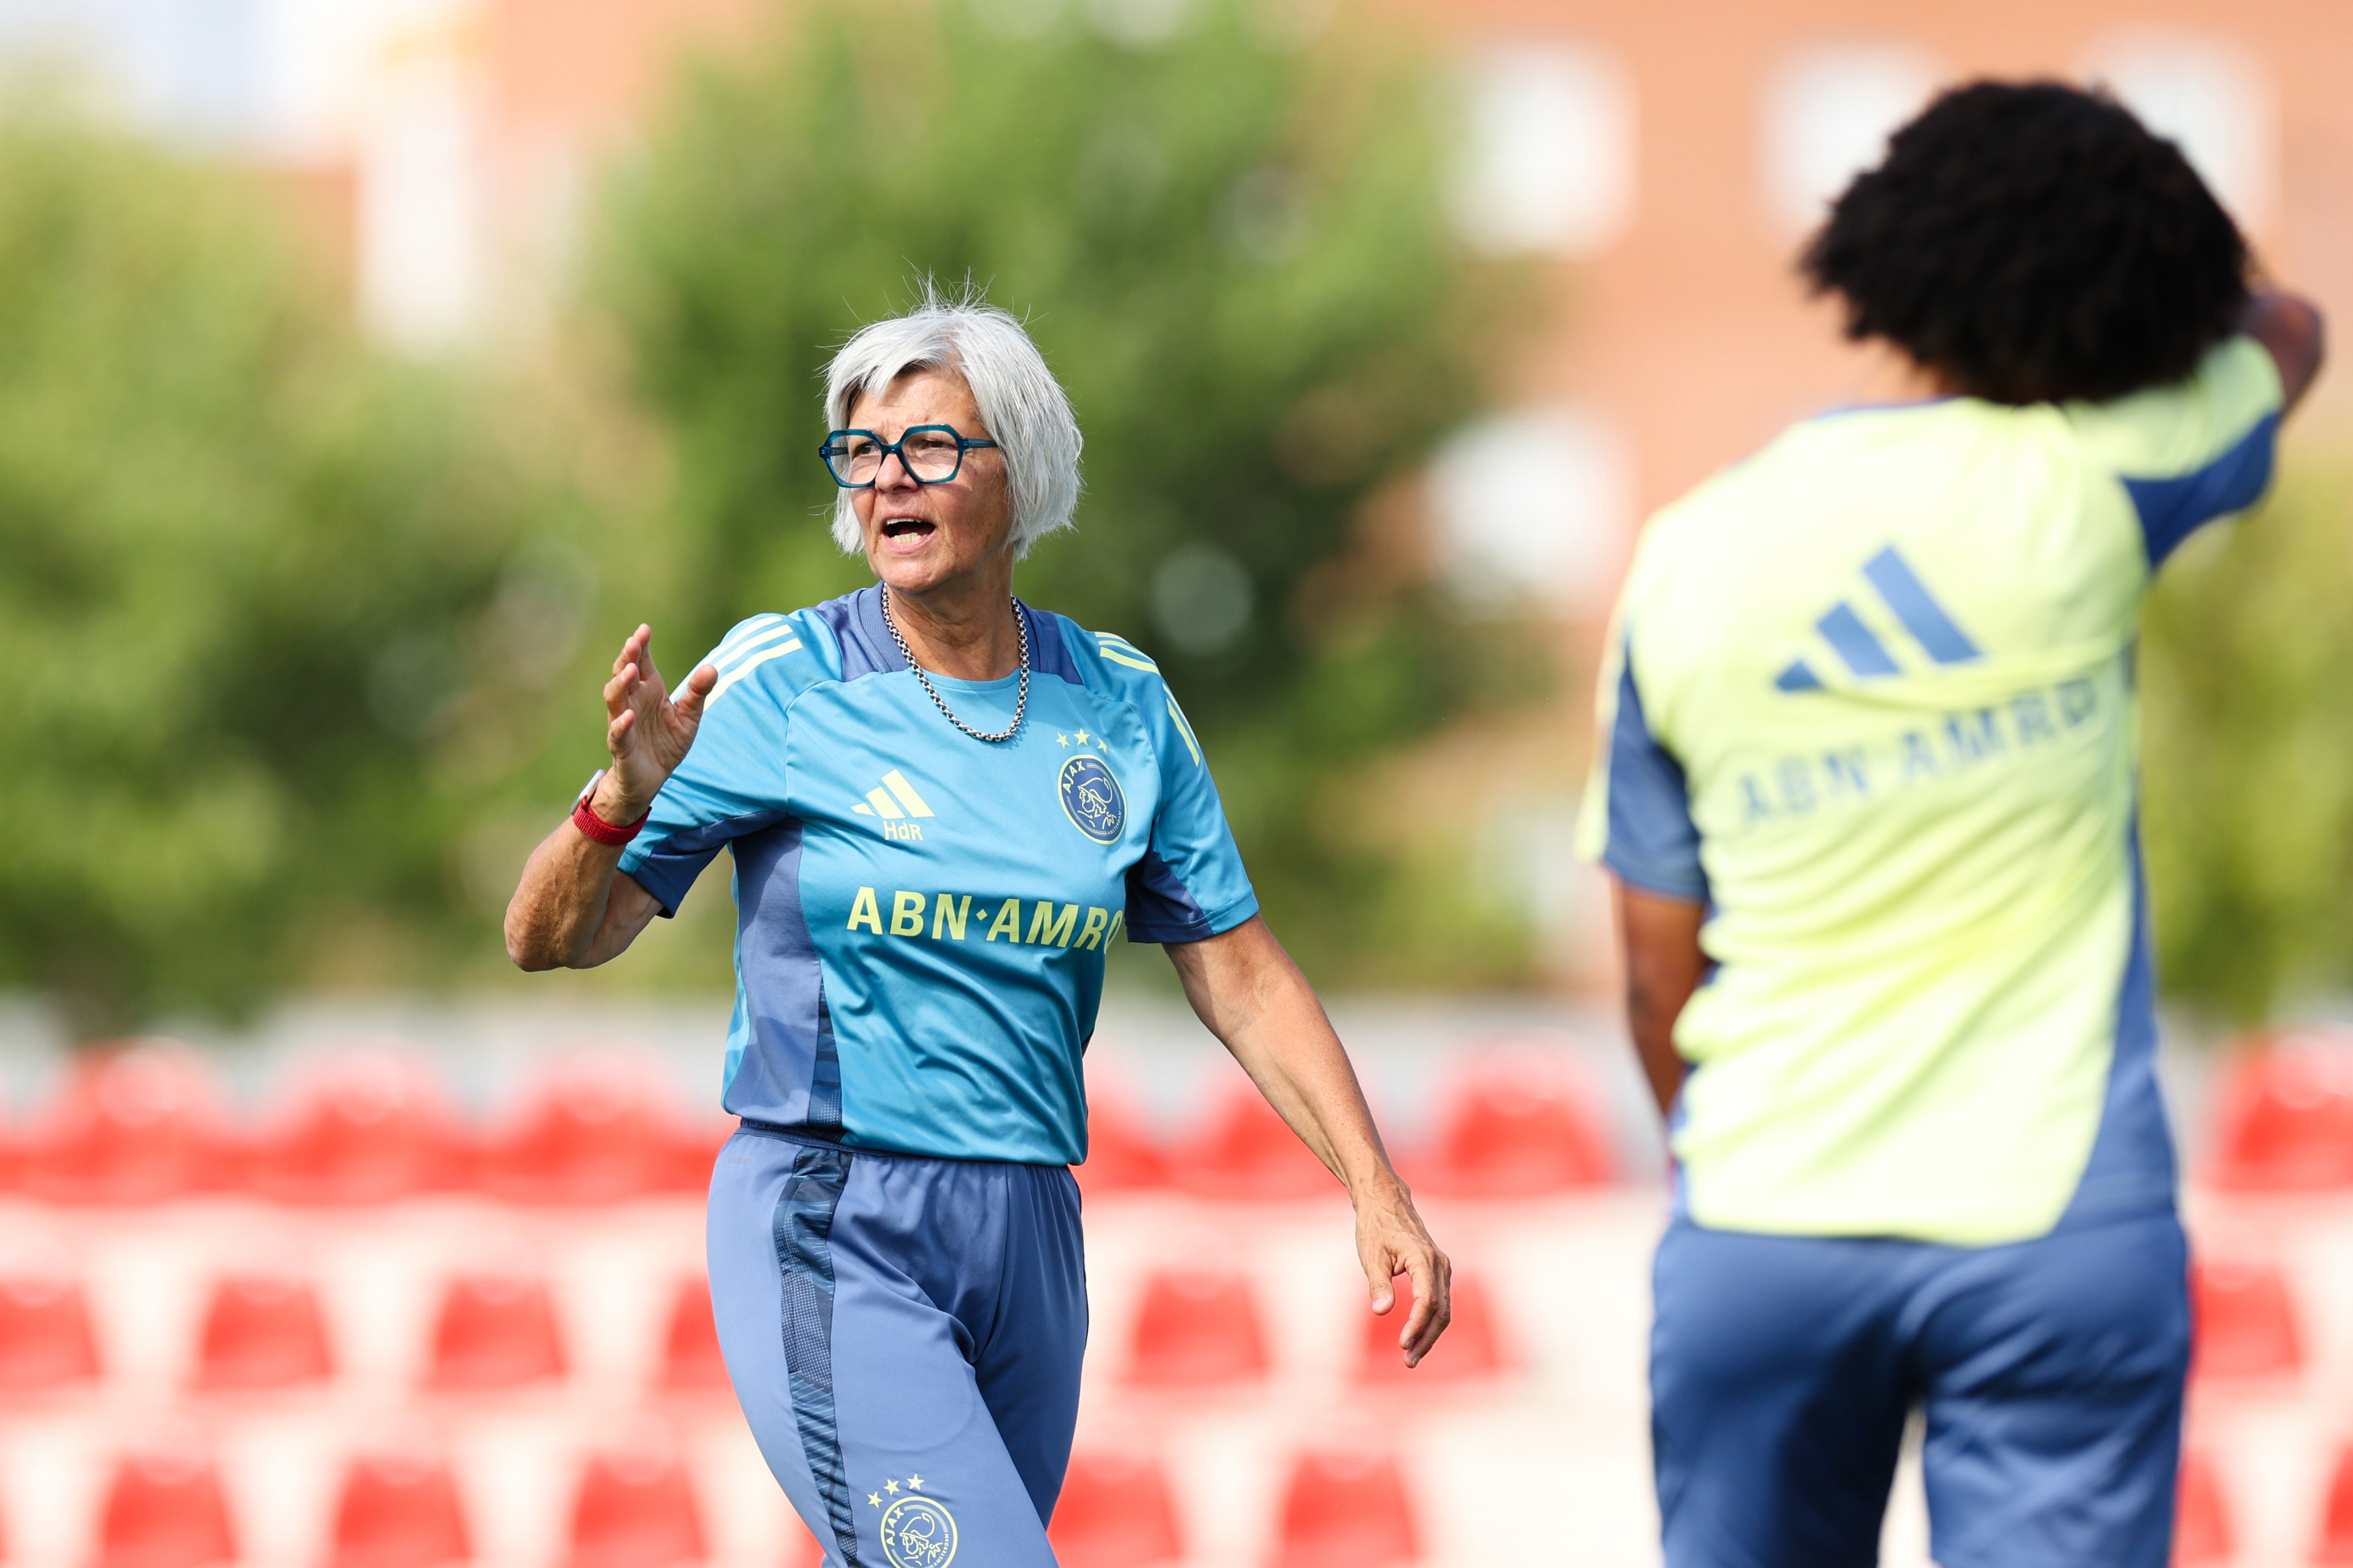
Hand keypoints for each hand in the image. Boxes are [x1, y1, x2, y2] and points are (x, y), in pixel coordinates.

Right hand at [594, 625, 715, 822]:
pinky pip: (617, 734)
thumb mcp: (688, 716)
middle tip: (633, 643)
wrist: (652, 778)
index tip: (644, 629)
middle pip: (624, 675)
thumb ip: (698, 692)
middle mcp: (633, 702)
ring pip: (615, 699)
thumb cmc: (666, 742)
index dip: (640, 646)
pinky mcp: (622, 746)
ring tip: (629, 671)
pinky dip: (621, 724)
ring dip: (620, 684)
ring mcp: (623, 723)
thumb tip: (712, 667)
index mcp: (649, 690)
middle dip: (627, 658)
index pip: (642, 663)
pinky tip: (627, 715)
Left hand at [1356, 1180, 1450, 1367]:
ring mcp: (1442, 1269)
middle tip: (1408, 1361)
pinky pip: (1439, 1302)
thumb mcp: (1371, 1255)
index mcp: (1423, 1258)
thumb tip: (1382, 1311)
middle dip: (1426, 1338)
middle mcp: (1440, 1264)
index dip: (1416, 1325)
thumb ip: (1378, 1284)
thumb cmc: (1376, 1227)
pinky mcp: (1438, 1273)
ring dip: (1429, 1334)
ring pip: (1443, 1309)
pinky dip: (1430, 1322)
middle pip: (1441, 1311)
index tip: (1402, 1345)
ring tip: (1410, 1356)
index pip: (1426, 1300)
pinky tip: (1416, 1337)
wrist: (1387, 1203)